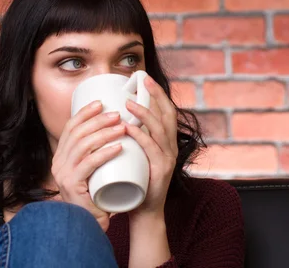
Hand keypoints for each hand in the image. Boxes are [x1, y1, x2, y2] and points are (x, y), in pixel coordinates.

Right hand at [51, 101, 125, 231]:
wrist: (89, 224)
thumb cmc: (96, 195)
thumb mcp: (93, 169)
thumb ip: (96, 153)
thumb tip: (114, 128)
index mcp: (62, 156)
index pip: (70, 127)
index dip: (84, 113)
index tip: (101, 102)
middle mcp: (58, 163)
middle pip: (77, 133)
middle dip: (98, 120)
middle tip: (117, 114)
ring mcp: (63, 174)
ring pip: (83, 146)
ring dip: (104, 133)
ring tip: (122, 128)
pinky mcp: (72, 185)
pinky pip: (89, 164)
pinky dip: (105, 153)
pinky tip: (118, 147)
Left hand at [124, 75, 177, 219]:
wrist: (142, 209)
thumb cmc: (136, 178)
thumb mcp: (136, 153)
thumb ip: (133, 136)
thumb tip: (116, 116)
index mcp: (166, 141)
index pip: (167, 112)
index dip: (158, 94)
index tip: (146, 79)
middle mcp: (171, 147)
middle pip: (168, 115)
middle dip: (156, 96)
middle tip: (143, 81)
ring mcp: (168, 159)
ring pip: (159, 130)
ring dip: (144, 114)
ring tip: (128, 103)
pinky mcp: (161, 171)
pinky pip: (151, 149)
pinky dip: (139, 136)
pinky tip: (128, 127)